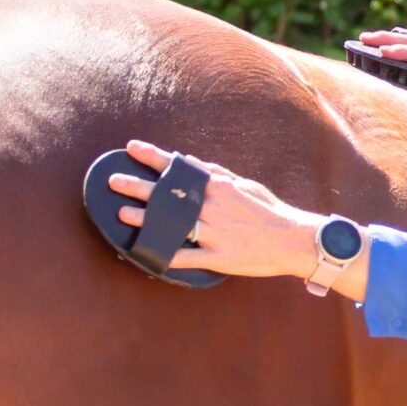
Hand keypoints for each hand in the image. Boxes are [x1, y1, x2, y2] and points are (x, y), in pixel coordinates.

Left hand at [108, 138, 320, 280]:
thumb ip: (218, 174)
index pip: (180, 168)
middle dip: (138, 185)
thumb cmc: (269, 211)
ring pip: (172, 224)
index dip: (154, 157)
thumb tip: (193, 164)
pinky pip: (186, 257)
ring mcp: (214, 232)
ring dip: (145, 218)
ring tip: (123, 213)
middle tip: (114, 181)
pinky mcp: (217, 256)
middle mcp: (213, 207)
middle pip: (169, 194)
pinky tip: (147, 253)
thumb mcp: (246, 185)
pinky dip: (166, 256)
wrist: (292, 240)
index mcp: (219, 187)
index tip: (131, 149)